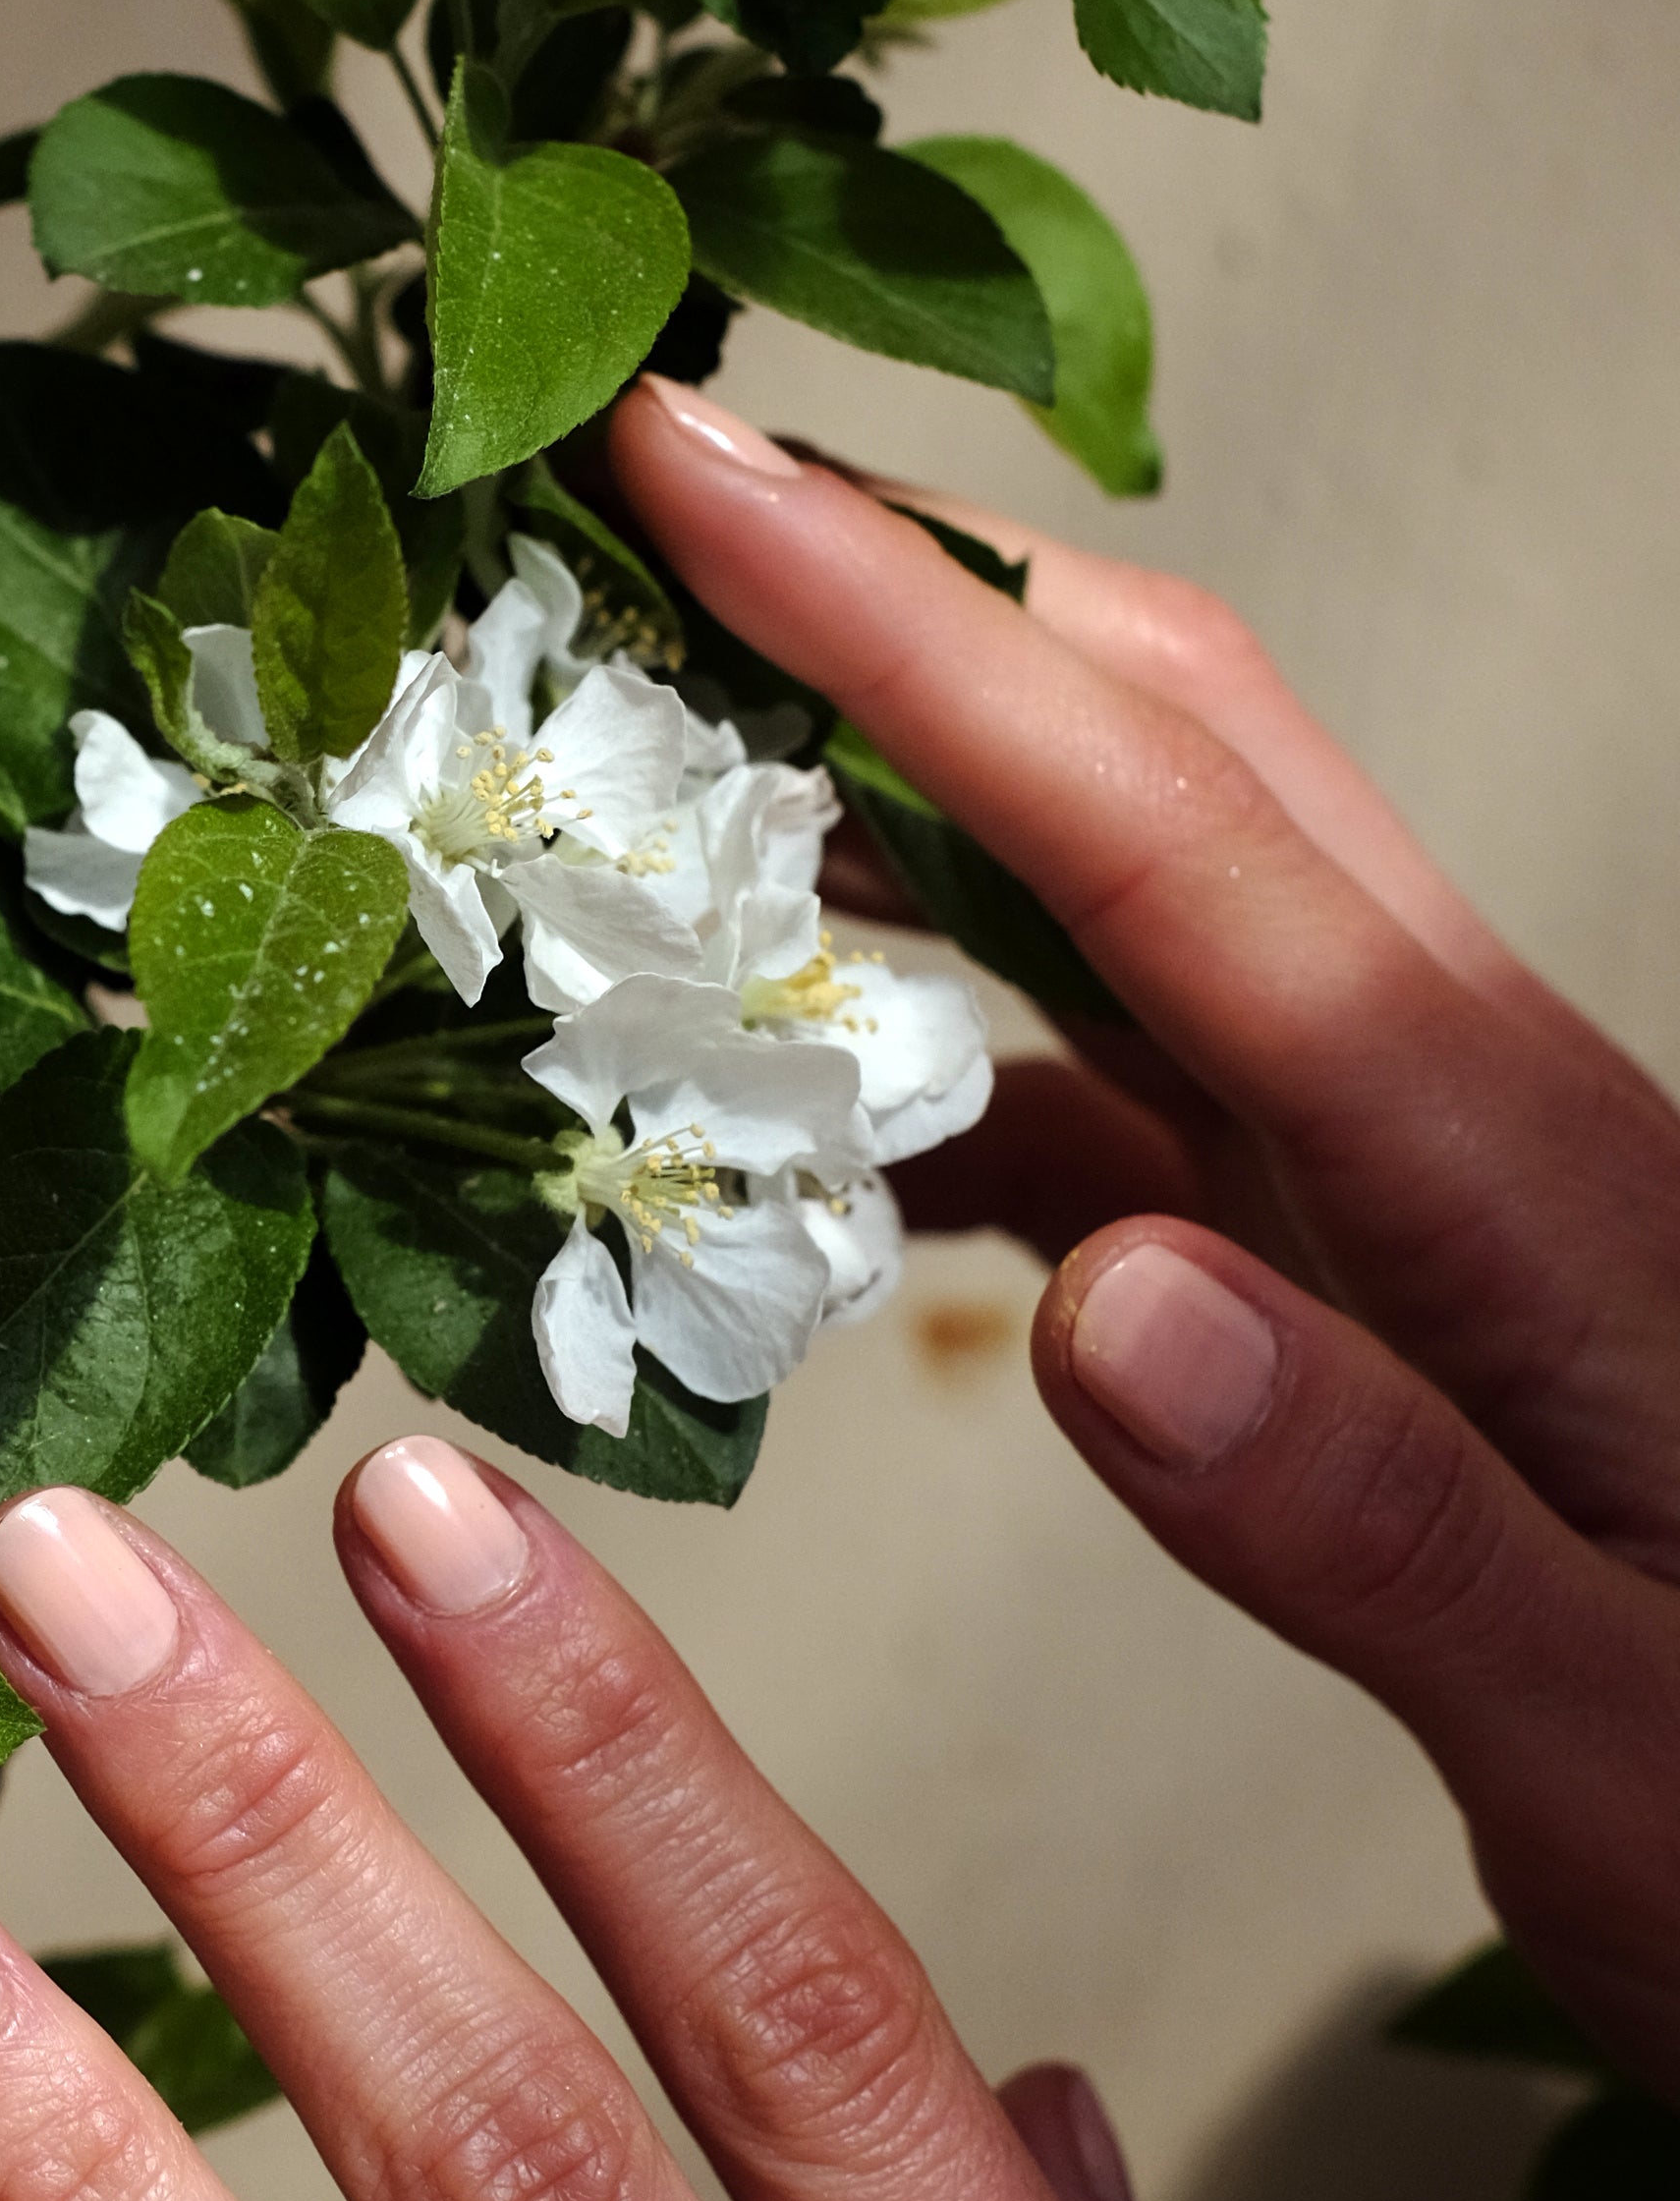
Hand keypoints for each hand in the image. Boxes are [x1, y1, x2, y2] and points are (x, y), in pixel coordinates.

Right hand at [610, 373, 1679, 2094]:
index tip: (688, 454)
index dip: (908, 627)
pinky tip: (775, 1109)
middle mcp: (1448, 1098)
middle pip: (1154, 745)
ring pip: (1113, 874)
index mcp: (1502, 1173)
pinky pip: (1109, 1067)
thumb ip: (1377, 1525)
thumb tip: (1108, 1301)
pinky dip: (924, 1034)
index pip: (1164, 826)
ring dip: (887, 778)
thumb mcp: (1620, 1746)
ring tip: (627, 744)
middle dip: (891, 579)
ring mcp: (1402, 1159)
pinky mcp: (1365, 1246)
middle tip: (620, 492)